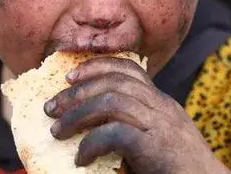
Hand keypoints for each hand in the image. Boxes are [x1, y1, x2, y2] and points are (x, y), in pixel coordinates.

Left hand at [44, 57, 230, 173]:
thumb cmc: (178, 168)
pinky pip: (116, 133)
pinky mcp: (154, 146)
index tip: (71, 76)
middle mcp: (161, 107)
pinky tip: (81, 157)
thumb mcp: (157, 139)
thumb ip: (134, 126)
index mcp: (161, 102)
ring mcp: (159, 125)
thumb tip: (94, 127)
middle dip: (78, 90)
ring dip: (78, 114)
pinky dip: (92, 142)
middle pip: (115, 81)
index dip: (97, 66)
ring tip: (57, 131)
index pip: (129, 69)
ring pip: (112, 101)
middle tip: (52, 106)